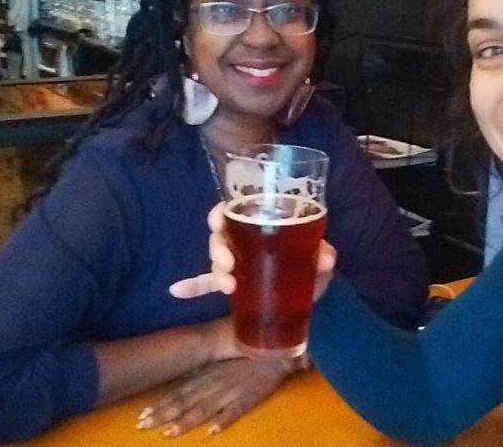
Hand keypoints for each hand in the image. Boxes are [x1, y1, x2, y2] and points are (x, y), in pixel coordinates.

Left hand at [136, 358, 287, 435]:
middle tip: (142, 425)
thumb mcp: (219, 362)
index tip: (141, 415)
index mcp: (206, 376)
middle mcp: (213, 385)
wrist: (273, 352)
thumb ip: (202, 373)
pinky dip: (223, 421)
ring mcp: (230, 393)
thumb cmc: (245, 356)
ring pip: (204, 409)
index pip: (178, 392)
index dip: (161, 404)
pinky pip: (234, 412)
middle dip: (163, 414)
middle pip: (185, 402)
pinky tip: (212, 431)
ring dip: (186, 421)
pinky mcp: (248, 399)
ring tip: (169, 433)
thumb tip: (181, 380)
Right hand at [169, 201, 336, 299]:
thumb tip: (327, 258)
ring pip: (216, 260)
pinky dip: (192, 286)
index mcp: (263, 223)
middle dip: (219, 247)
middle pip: (221, 236)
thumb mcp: (320, 260)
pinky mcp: (234, 285)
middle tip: (228, 263)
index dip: (223, 212)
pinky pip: (207, 283)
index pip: (237, 209)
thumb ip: (324, 255)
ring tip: (227, 285)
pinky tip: (176, 291)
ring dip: (215, 270)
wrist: (310, 294)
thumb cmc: (310, 265)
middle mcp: (245, 239)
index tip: (219, 222)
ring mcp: (237, 262)